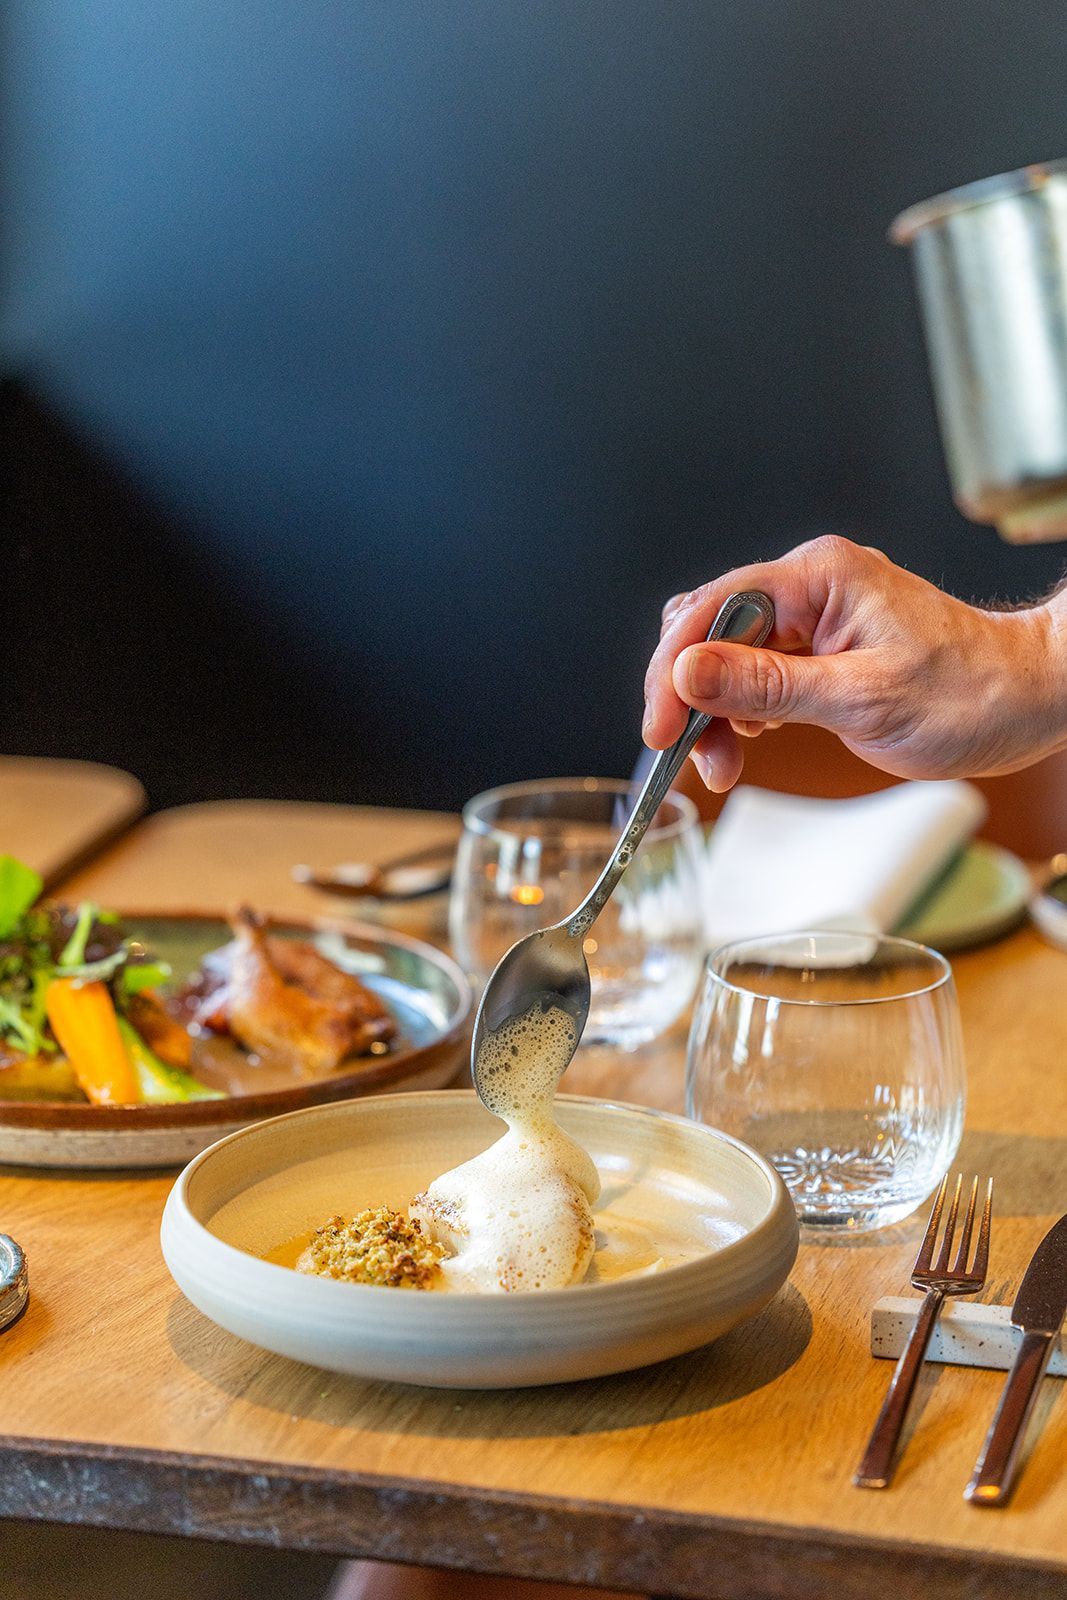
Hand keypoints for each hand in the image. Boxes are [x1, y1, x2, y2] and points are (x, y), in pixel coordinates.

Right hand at [642, 535, 1066, 791]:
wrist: (1026, 701)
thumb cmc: (968, 694)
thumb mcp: (861, 699)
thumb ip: (769, 686)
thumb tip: (689, 672)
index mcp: (819, 577)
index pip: (713, 608)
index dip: (674, 670)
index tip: (662, 728)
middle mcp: (809, 586)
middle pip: (707, 627)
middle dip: (688, 693)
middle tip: (688, 753)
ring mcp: (812, 616)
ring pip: (724, 654)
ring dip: (711, 710)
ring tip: (723, 762)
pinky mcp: (817, 648)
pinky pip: (754, 671)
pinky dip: (738, 710)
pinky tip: (746, 740)